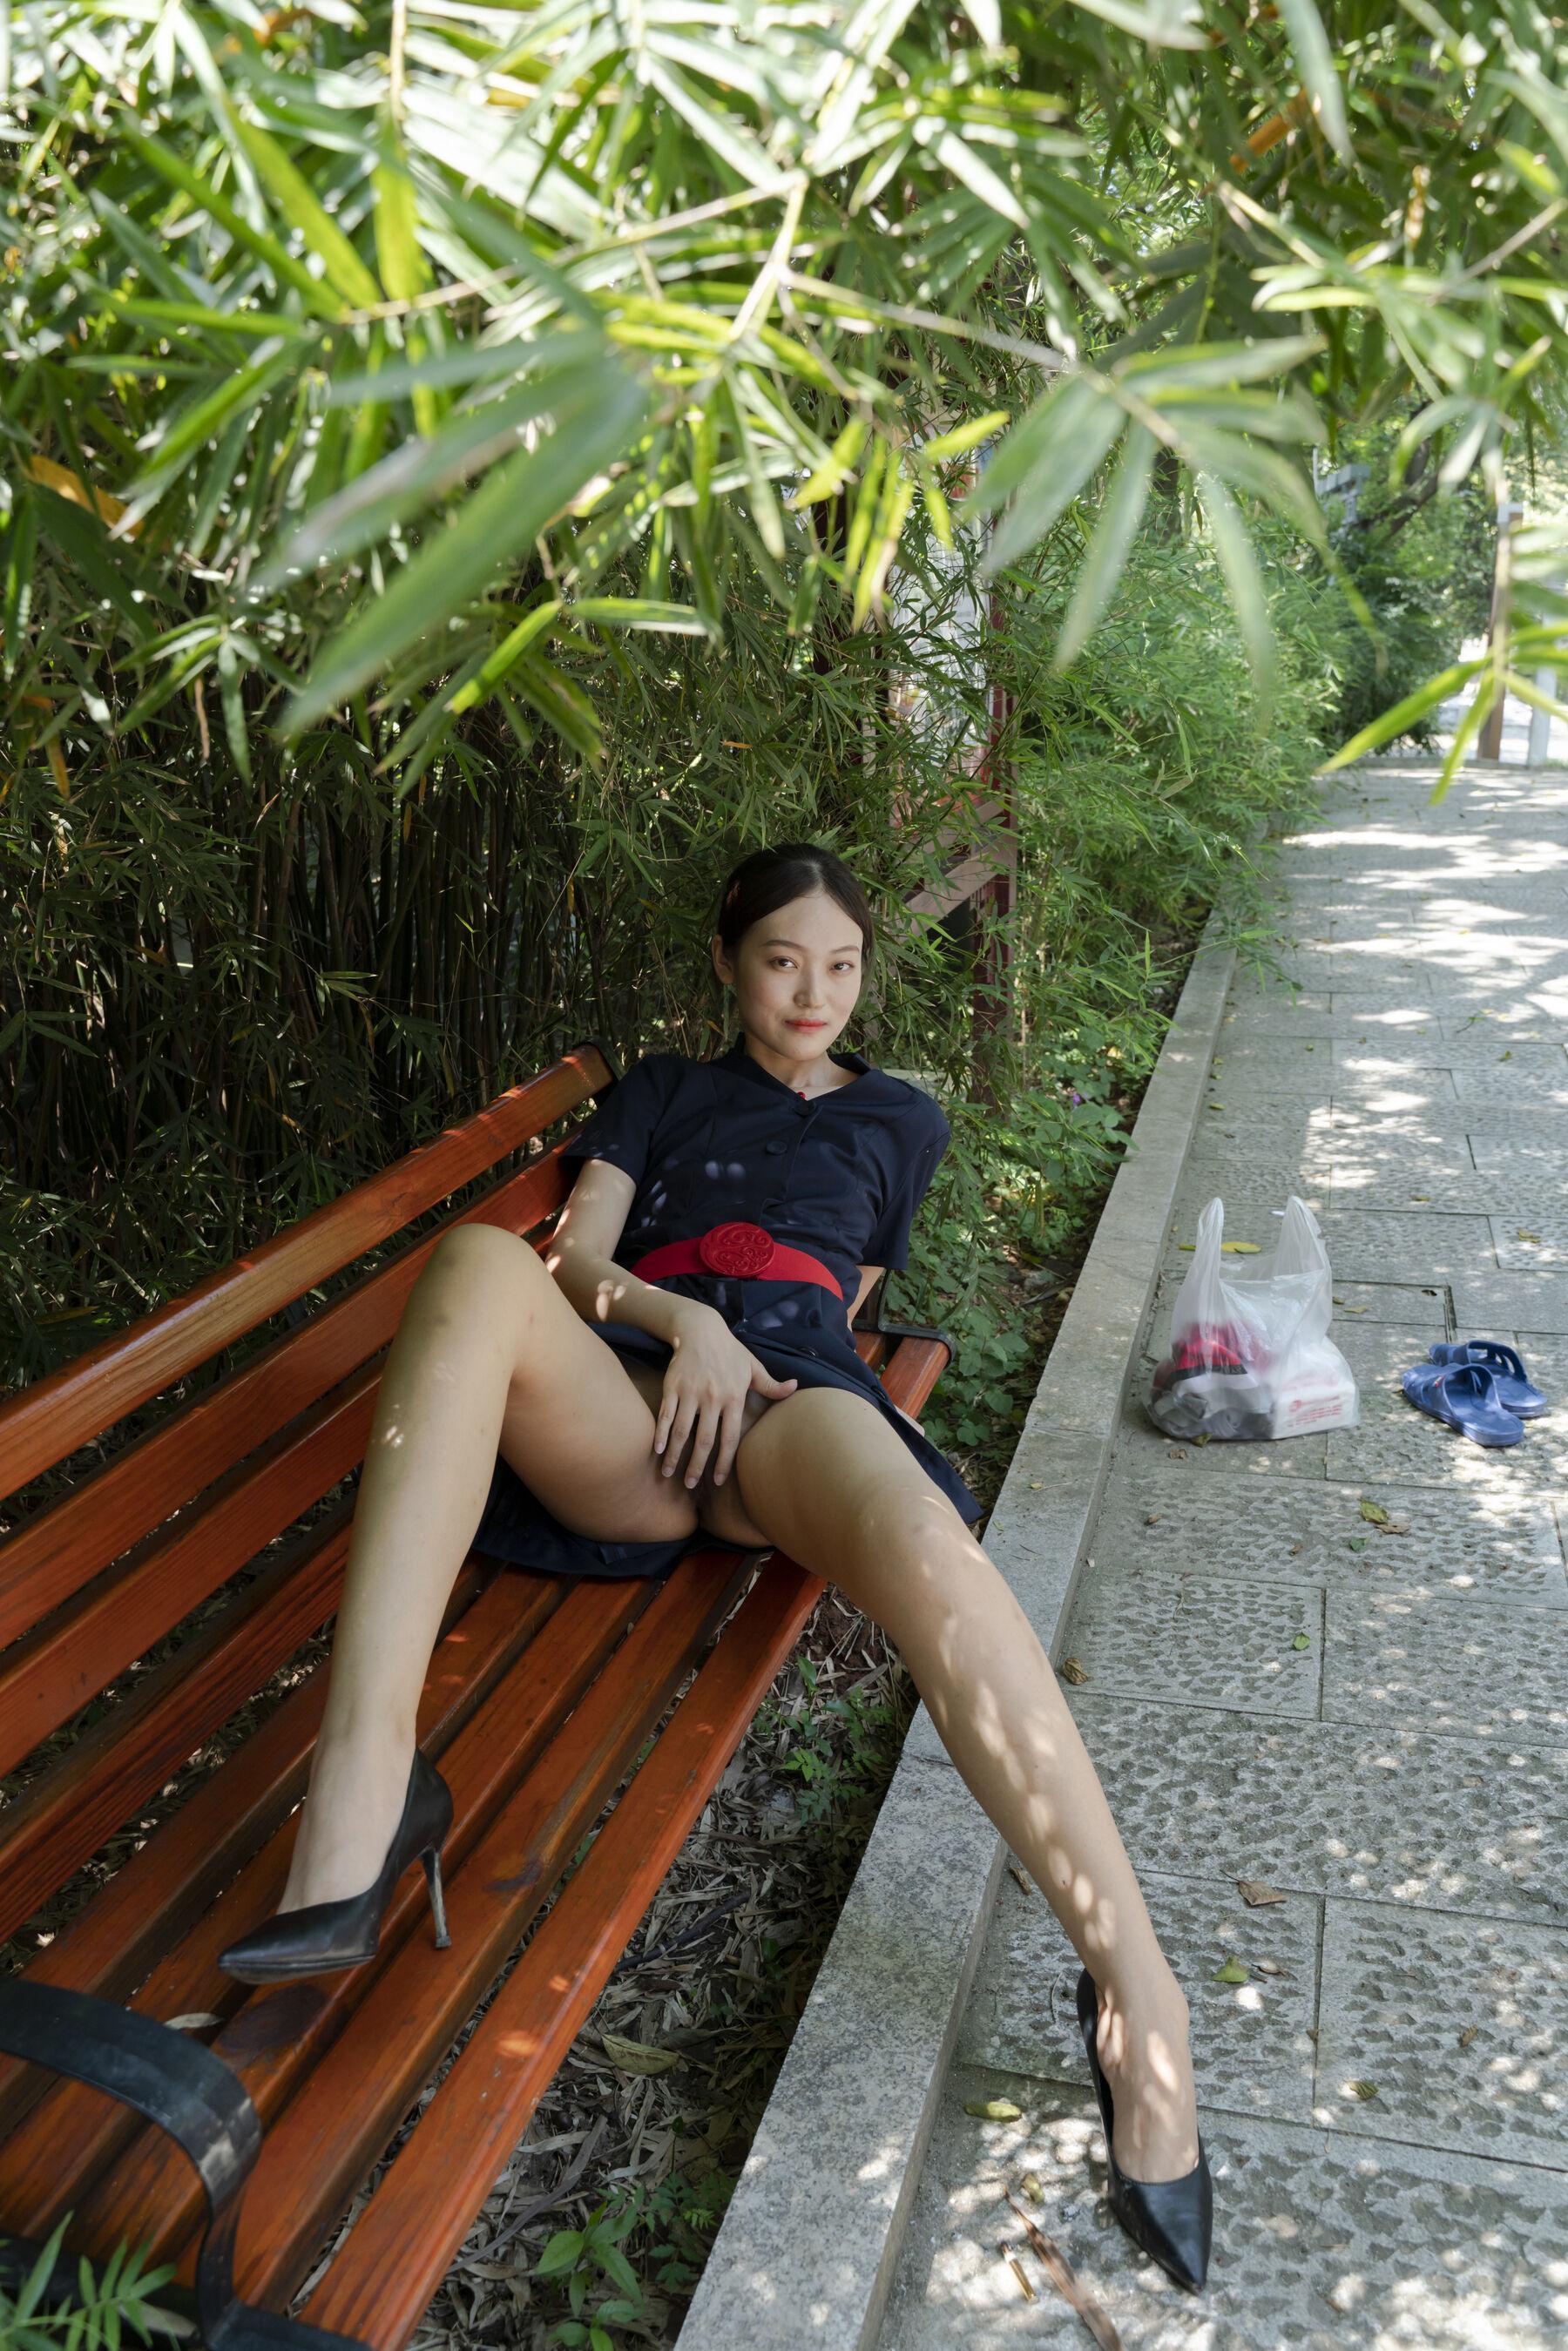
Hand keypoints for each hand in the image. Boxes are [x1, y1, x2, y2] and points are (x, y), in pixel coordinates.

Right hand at [655, 1303, 798, 1489]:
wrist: (701, 1329)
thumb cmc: (729, 1351)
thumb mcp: (752, 1366)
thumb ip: (770, 1384)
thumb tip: (795, 1388)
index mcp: (734, 1397)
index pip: (730, 1437)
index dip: (723, 1461)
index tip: (717, 1480)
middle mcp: (713, 1397)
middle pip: (704, 1440)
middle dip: (696, 1465)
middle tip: (690, 1485)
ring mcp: (691, 1392)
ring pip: (681, 1431)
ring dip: (674, 1455)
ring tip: (669, 1473)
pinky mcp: (672, 1386)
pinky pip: (665, 1414)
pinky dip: (660, 1433)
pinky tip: (657, 1449)